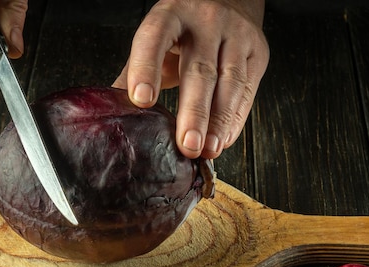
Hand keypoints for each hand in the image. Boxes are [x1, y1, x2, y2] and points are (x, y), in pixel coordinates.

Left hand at [113, 0, 268, 158]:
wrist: (232, 0)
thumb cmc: (185, 29)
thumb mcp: (156, 39)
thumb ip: (134, 71)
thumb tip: (110, 112)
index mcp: (171, 13)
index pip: (155, 38)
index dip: (147, 68)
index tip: (142, 101)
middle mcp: (207, 20)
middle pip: (200, 69)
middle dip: (194, 111)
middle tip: (187, 145)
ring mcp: (236, 34)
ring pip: (230, 81)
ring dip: (219, 121)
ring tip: (207, 150)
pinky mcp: (258, 51)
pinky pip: (248, 89)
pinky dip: (235, 119)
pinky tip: (223, 139)